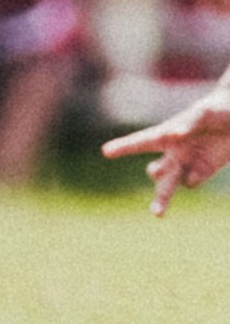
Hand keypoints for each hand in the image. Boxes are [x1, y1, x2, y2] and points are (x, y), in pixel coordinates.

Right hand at [104, 80, 229, 216]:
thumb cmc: (218, 110)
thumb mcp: (205, 112)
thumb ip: (189, 123)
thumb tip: (173, 134)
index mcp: (167, 133)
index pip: (142, 141)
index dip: (124, 146)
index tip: (106, 151)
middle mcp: (174, 151)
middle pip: (157, 174)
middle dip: (152, 190)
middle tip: (150, 210)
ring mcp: (188, 163)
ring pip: (170, 184)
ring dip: (162, 197)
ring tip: (157, 214)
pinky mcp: (203, 170)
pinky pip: (192, 181)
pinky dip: (193, 178)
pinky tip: (200, 168)